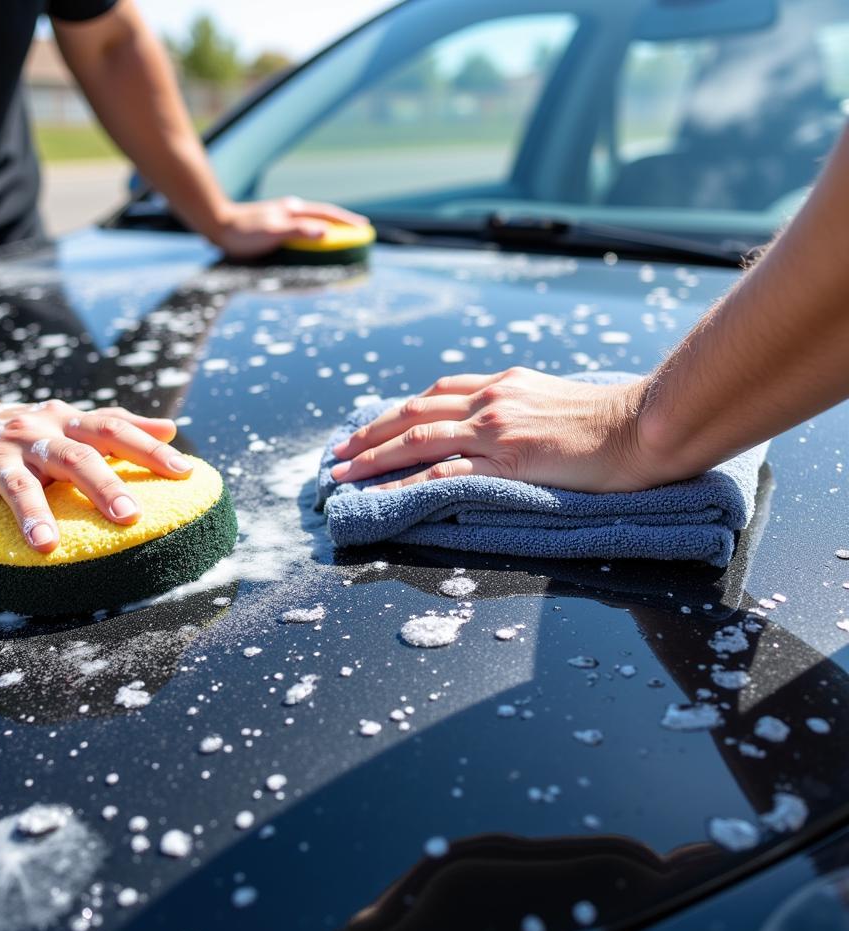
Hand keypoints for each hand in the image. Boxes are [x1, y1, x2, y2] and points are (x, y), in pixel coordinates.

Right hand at [0, 398, 192, 551]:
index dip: (150, 447)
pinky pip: (13, 490)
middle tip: (144, 509)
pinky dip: (32, 516)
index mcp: (71, 420)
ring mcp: (16, 444)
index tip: (185, 471)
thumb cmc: (22, 437)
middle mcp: (47, 427)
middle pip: (92, 446)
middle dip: (122, 477)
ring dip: (91, 491)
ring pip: (60, 464)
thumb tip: (169, 428)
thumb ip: (114, 426)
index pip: (116, 427)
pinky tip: (46, 544)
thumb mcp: (66, 426)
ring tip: (119, 522)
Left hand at [214, 196, 368, 258]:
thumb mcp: (272, 233)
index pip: (327, 215)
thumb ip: (298, 232)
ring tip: (341, 234)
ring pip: (312, 219)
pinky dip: (313, 230)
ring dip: (329, 225)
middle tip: (360, 230)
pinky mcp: (273, 223)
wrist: (215, 224)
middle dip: (342, 223)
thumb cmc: (242, 232)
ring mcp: (281, 215)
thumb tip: (325, 232)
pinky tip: (311, 237)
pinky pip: (301, 226)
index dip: (346, 222)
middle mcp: (289, 210)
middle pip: (323, 215)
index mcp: (293, 211)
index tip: (364, 228)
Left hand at [330, 367, 656, 493]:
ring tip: (341, 475)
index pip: (434, 392)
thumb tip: (492, 426)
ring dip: (372, 457)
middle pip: (412, 412)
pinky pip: (442, 474)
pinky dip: (404, 485)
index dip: (396, 411)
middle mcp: (490, 400)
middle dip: (368, 433)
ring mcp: (496, 429)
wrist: (643, 426)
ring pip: (416, 439)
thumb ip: (516, 407)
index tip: (370, 427)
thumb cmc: (606, 420)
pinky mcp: (506, 460)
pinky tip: (380, 496)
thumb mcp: (551, 399)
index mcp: (501, 384)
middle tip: (337, 454)